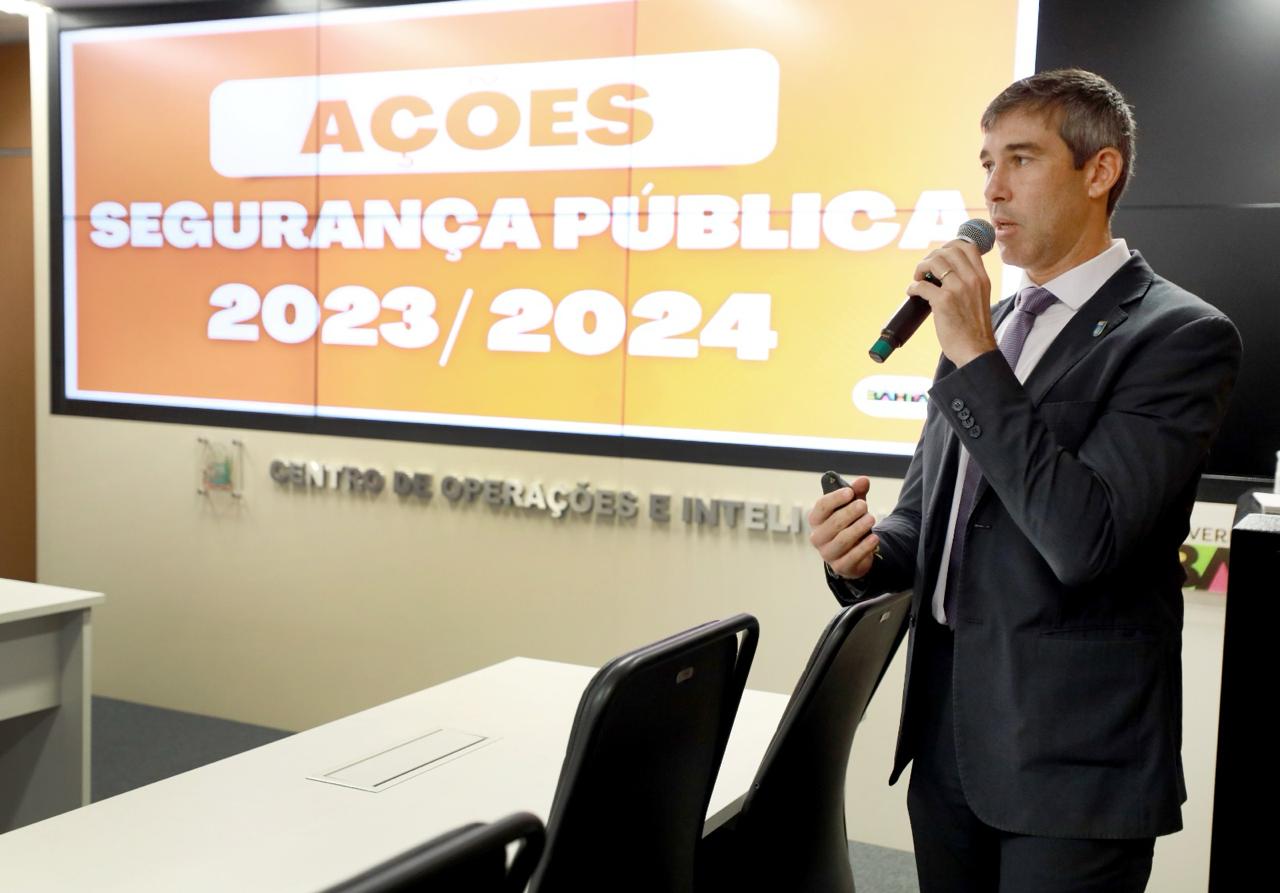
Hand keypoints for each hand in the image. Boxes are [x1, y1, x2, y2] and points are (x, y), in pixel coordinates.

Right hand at [808, 476, 878, 579]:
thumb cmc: (848, 525)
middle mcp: (818, 537)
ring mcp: (828, 553)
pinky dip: (865, 546)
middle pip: (833, 523)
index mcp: (816, 520)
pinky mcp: (840, 566)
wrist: (853, 554)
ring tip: (871, 519)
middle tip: (864, 506)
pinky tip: (874, 538)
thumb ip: (857, 493)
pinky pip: (852, 556)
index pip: (821, 507)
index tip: (850, 492)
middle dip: (850, 513)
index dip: (835, 498)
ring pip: (842, 540)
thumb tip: (863, 480)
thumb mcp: (852, 507)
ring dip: (858, 528)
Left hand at [907, 237, 996, 366]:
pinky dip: (913, 287)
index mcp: (982, 278)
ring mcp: (958, 289)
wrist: (976, 351)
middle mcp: (972, 279)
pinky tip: (912, 293)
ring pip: (934, 262)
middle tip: (925, 271)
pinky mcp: (943, 302)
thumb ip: (969, 284)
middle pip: (948, 250)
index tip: (939, 256)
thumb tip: (945, 274)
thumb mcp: (980, 298)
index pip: (967, 246)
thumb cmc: (975, 329)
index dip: (949, 246)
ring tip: (918, 279)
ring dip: (921, 268)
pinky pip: (922, 285)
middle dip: (931, 257)